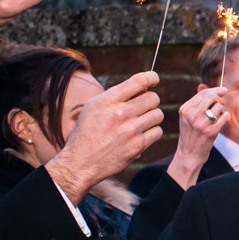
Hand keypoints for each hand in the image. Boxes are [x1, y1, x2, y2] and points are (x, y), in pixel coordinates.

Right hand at [44, 72, 164, 202]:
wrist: (81, 162)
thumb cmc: (86, 132)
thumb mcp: (93, 107)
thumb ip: (115, 97)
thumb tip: (142, 89)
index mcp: (107, 100)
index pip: (139, 81)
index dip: (151, 77)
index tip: (154, 79)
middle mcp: (120, 113)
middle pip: (153, 98)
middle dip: (150, 100)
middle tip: (142, 107)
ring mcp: (131, 130)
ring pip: (158, 114)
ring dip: (152, 117)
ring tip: (140, 122)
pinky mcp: (138, 146)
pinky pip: (157, 132)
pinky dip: (152, 132)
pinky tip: (141, 134)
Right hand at [167, 88, 228, 189]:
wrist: (189, 154)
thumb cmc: (191, 134)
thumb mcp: (188, 117)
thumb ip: (197, 104)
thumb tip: (207, 88)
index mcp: (185, 110)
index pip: (203, 93)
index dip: (216, 90)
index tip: (224, 90)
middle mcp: (191, 115)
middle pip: (211, 96)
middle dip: (221, 97)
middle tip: (223, 102)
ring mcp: (201, 124)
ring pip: (219, 106)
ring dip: (223, 109)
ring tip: (219, 116)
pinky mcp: (211, 132)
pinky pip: (225, 116)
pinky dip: (227, 117)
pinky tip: (223, 120)